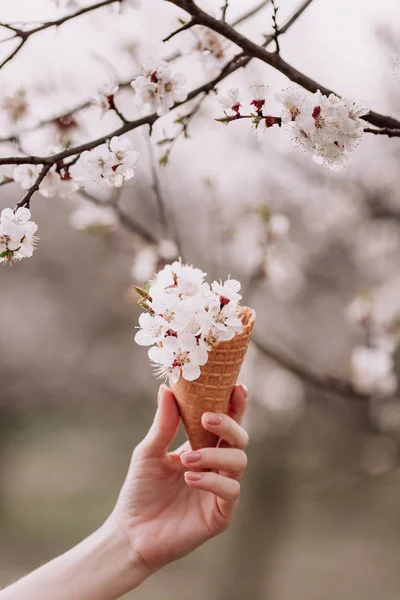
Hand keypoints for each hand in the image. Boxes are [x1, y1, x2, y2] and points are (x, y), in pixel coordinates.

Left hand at [111, 383, 248, 573]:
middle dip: (229, 424)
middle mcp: (216, 466)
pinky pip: (230, 490)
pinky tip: (189, 478)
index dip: (235, 405)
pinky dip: (212, 480)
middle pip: (240, 438)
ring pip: (239, 461)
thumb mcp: (149, 451)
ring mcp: (220, 489)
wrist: (130, 532)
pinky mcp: (221, 514)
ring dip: (214, 453)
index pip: (226, 422)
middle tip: (207, 417)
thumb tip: (167, 388)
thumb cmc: (140, 490)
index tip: (236, 386)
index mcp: (203, 447)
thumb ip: (163, 423)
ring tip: (187, 458)